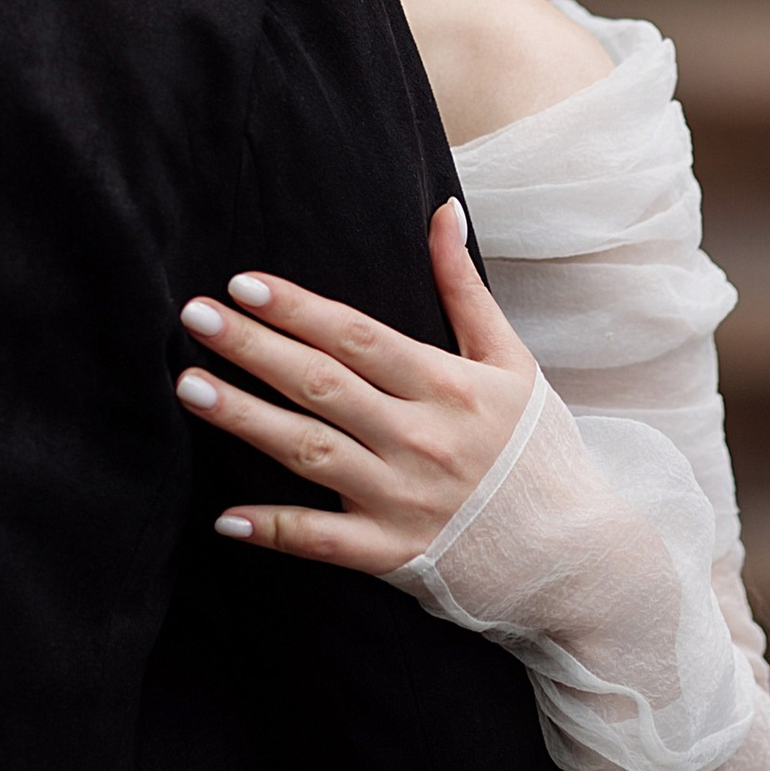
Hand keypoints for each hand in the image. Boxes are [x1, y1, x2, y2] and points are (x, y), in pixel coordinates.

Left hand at [176, 199, 538, 575]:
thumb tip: (443, 210)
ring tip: (189, 386)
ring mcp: (404, 500)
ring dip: (246, 419)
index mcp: (448, 386)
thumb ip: (465, 287)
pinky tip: (225, 517)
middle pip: (322, 385)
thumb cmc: (540, 453)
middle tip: (193, 317)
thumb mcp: (513, 362)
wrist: (579, 561)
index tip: (243, 284)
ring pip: (311, 453)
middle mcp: (421, 439)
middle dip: (254, 348)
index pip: (358, 337)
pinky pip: (324, 542)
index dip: (299, 309)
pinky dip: (275, 530)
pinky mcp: (395, 557)